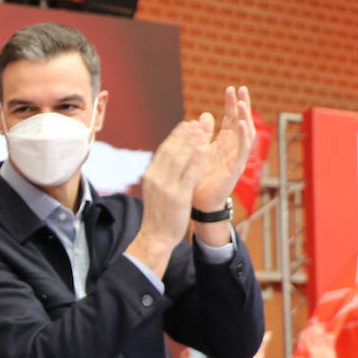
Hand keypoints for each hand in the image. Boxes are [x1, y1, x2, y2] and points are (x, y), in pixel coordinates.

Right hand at [125, 119, 209, 275]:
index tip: (186, 124)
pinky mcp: (178, 196)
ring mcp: (166, 187)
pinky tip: (204, 148)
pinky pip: (189, 174)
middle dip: (184, 135)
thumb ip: (162, 174)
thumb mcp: (157, 190)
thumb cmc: (159, 215)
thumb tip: (169, 159)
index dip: (175, 136)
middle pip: (171, 150)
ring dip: (191, 142)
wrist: (155, 236)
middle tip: (196, 121)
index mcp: (152, 175)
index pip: (164, 150)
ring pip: (180, 158)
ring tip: (202, 129)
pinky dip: (196, 159)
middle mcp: (157, 178)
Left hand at [192, 86, 255, 212]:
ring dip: (245, 117)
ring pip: (246, 134)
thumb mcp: (199, 149)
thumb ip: (203, 133)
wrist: (198, 202)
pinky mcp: (235, 168)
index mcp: (224, 143)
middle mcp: (233, 148)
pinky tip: (240, 123)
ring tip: (242, 103)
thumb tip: (205, 114)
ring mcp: (236, 157)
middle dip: (242, 105)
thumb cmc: (199, 177)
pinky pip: (242, 150)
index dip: (232, 104)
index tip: (230, 88)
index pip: (231, 119)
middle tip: (241, 88)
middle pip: (242, 122)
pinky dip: (242, 136)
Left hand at [292, 322, 336, 357]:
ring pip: (321, 338)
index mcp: (310, 349)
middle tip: (314, 320)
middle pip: (314, 336)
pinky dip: (330, 339)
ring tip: (320, 325)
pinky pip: (330, 343)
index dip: (306, 333)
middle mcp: (316, 347)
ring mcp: (323, 347)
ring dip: (321, 332)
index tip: (307, 328)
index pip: (307, 339)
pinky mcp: (330, 349)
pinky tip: (330, 336)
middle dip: (313, 328)